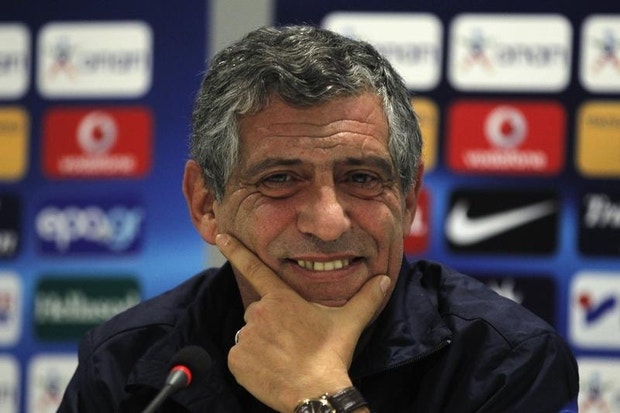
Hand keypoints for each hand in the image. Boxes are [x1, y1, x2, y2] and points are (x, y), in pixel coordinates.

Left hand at [216, 233, 389, 411]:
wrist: (316, 392)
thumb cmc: (331, 355)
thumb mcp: (350, 322)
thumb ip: (366, 298)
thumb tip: (385, 279)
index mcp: (282, 299)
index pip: (254, 268)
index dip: (236, 250)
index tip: (220, 236)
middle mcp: (259, 312)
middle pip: (260, 312)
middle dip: (271, 324)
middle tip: (292, 343)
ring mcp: (246, 336)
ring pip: (250, 335)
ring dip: (261, 344)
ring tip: (283, 358)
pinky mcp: (236, 359)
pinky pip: (240, 356)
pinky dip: (250, 363)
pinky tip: (269, 370)